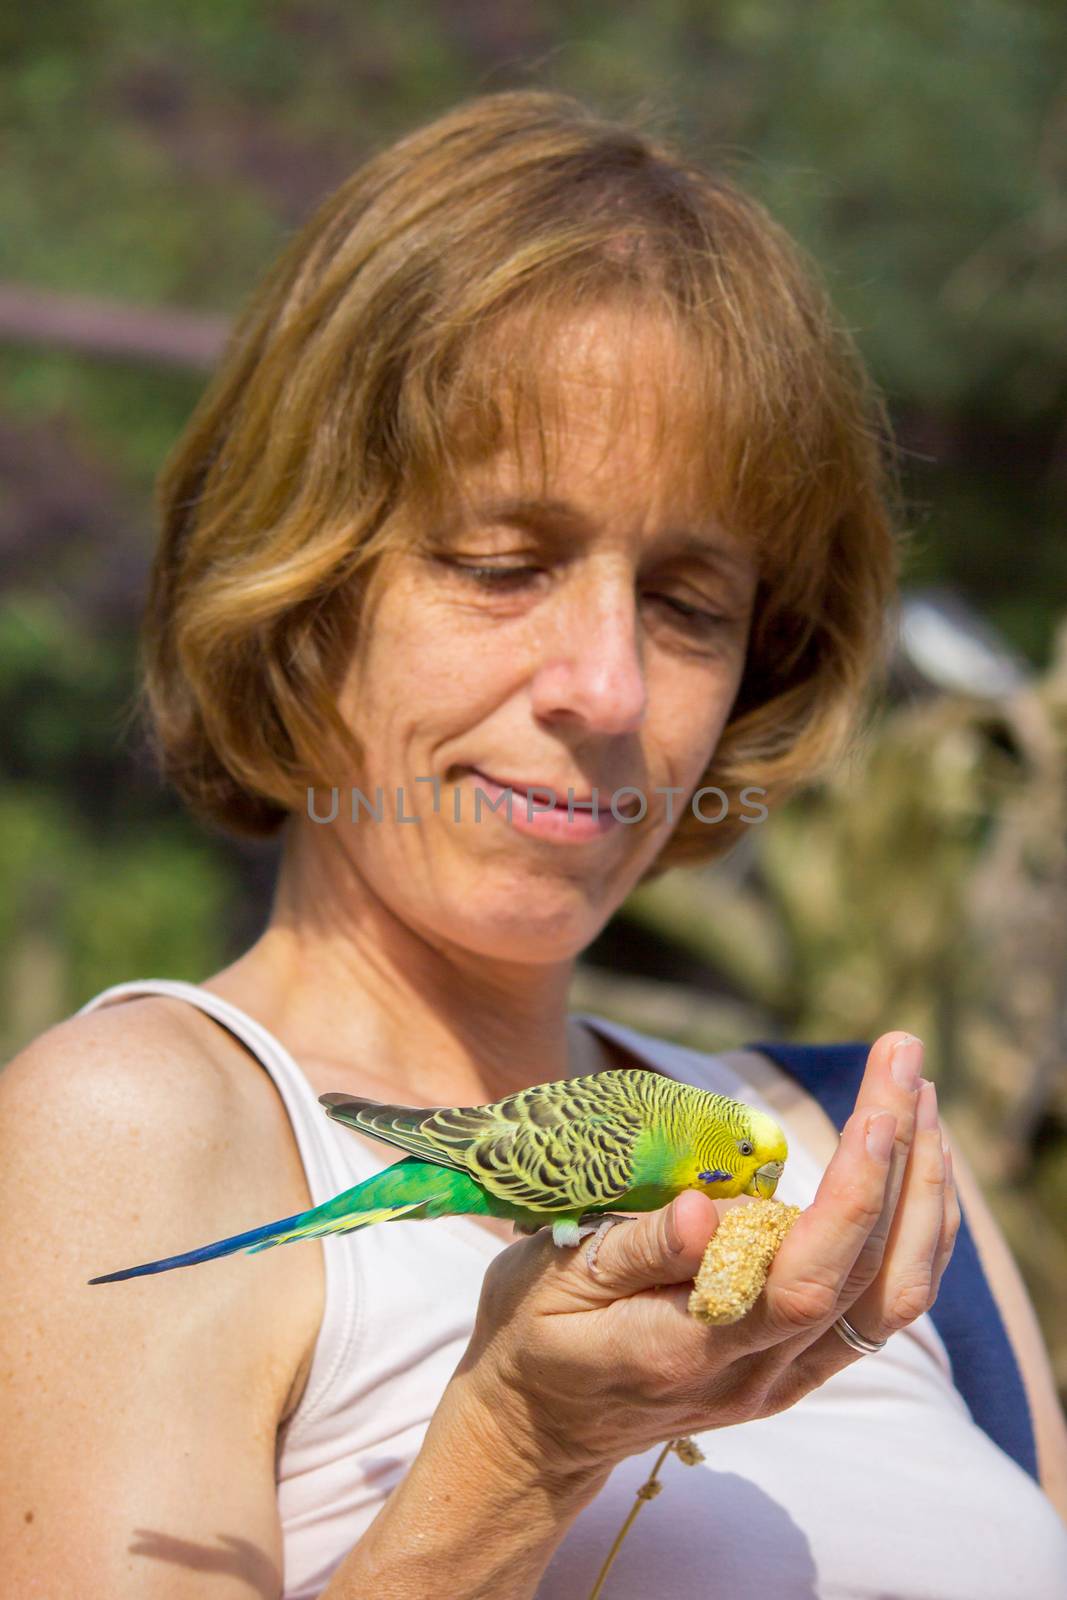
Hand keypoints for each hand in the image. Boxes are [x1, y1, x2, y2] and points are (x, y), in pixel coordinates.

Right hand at [451, 1031, 959, 1485]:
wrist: (540, 1428)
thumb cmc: (534, 1333)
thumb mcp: (556, 1281)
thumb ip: (633, 1250)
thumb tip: (704, 1209)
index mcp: (692, 1349)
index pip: (803, 1281)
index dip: (852, 1200)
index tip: (876, 1116)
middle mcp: (757, 1373)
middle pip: (867, 1276)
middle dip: (902, 1159)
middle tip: (904, 1058)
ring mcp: (785, 1377)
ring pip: (893, 1295)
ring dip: (922, 1192)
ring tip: (921, 1095)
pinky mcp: (796, 1368)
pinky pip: (881, 1305)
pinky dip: (913, 1231)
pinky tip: (915, 1164)